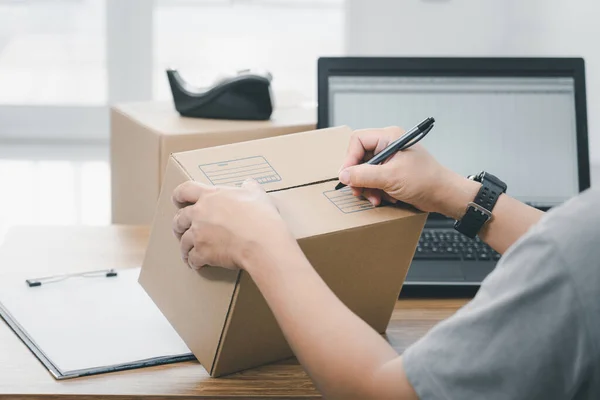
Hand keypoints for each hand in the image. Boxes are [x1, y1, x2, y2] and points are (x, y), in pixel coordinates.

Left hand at [171, 179, 292, 269]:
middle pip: (179, 218)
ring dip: (185, 247)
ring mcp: (198, 234)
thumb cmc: (261, 217)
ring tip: (188, 252)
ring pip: (183, 241)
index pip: (185, 190)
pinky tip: (197, 265)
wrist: (262, 242)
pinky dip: (193, 262)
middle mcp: (200, 213)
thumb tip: (249, 183)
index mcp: (211, 196)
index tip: (177, 200)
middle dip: (179, 225)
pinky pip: (192, 258)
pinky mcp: (202, 253)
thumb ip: (249, 187)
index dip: (178, 196)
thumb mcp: (257, 195)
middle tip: (181, 229)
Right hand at [338, 126, 479, 218]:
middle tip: (359, 191)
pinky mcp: (392, 172)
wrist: (444, 195)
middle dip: (359, 178)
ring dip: (368, 188)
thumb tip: (343, 175)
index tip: (347, 176)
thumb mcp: (390, 178)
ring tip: (376, 198)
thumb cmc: (425, 181)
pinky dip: (376, 191)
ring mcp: (390, 160)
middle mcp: (388, 145)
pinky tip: (385, 199)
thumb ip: (364, 175)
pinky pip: (374, 180)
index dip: (350, 158)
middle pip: (360, 158)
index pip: (358, 141)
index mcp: (389, 137)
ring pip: (365, 172)